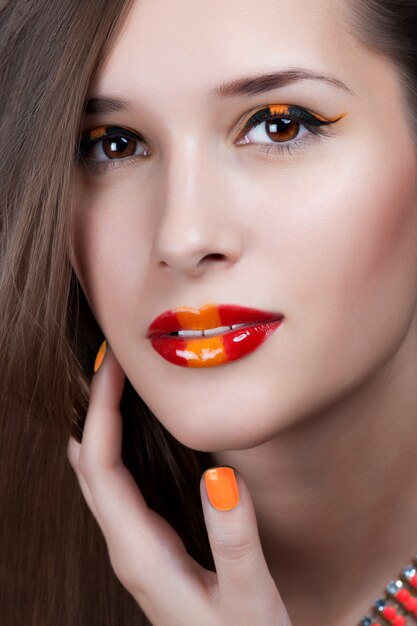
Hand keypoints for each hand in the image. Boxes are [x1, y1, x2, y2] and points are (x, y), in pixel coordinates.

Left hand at [67, 343, 292, 625]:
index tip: (113, 366)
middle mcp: (127, 546)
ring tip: (120, 382)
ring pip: (99, 474)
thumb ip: (234, 540)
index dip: (101, 411)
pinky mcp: (149, 545)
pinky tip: (137, 430)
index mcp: (140, 552)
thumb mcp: (247, 598)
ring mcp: (135, 546)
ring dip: (103, 424)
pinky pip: (118, 484)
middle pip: (90, 465)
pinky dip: (118, 445)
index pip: (101, 467)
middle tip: (114, 360)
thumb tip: (219, 476)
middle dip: (95, 408)